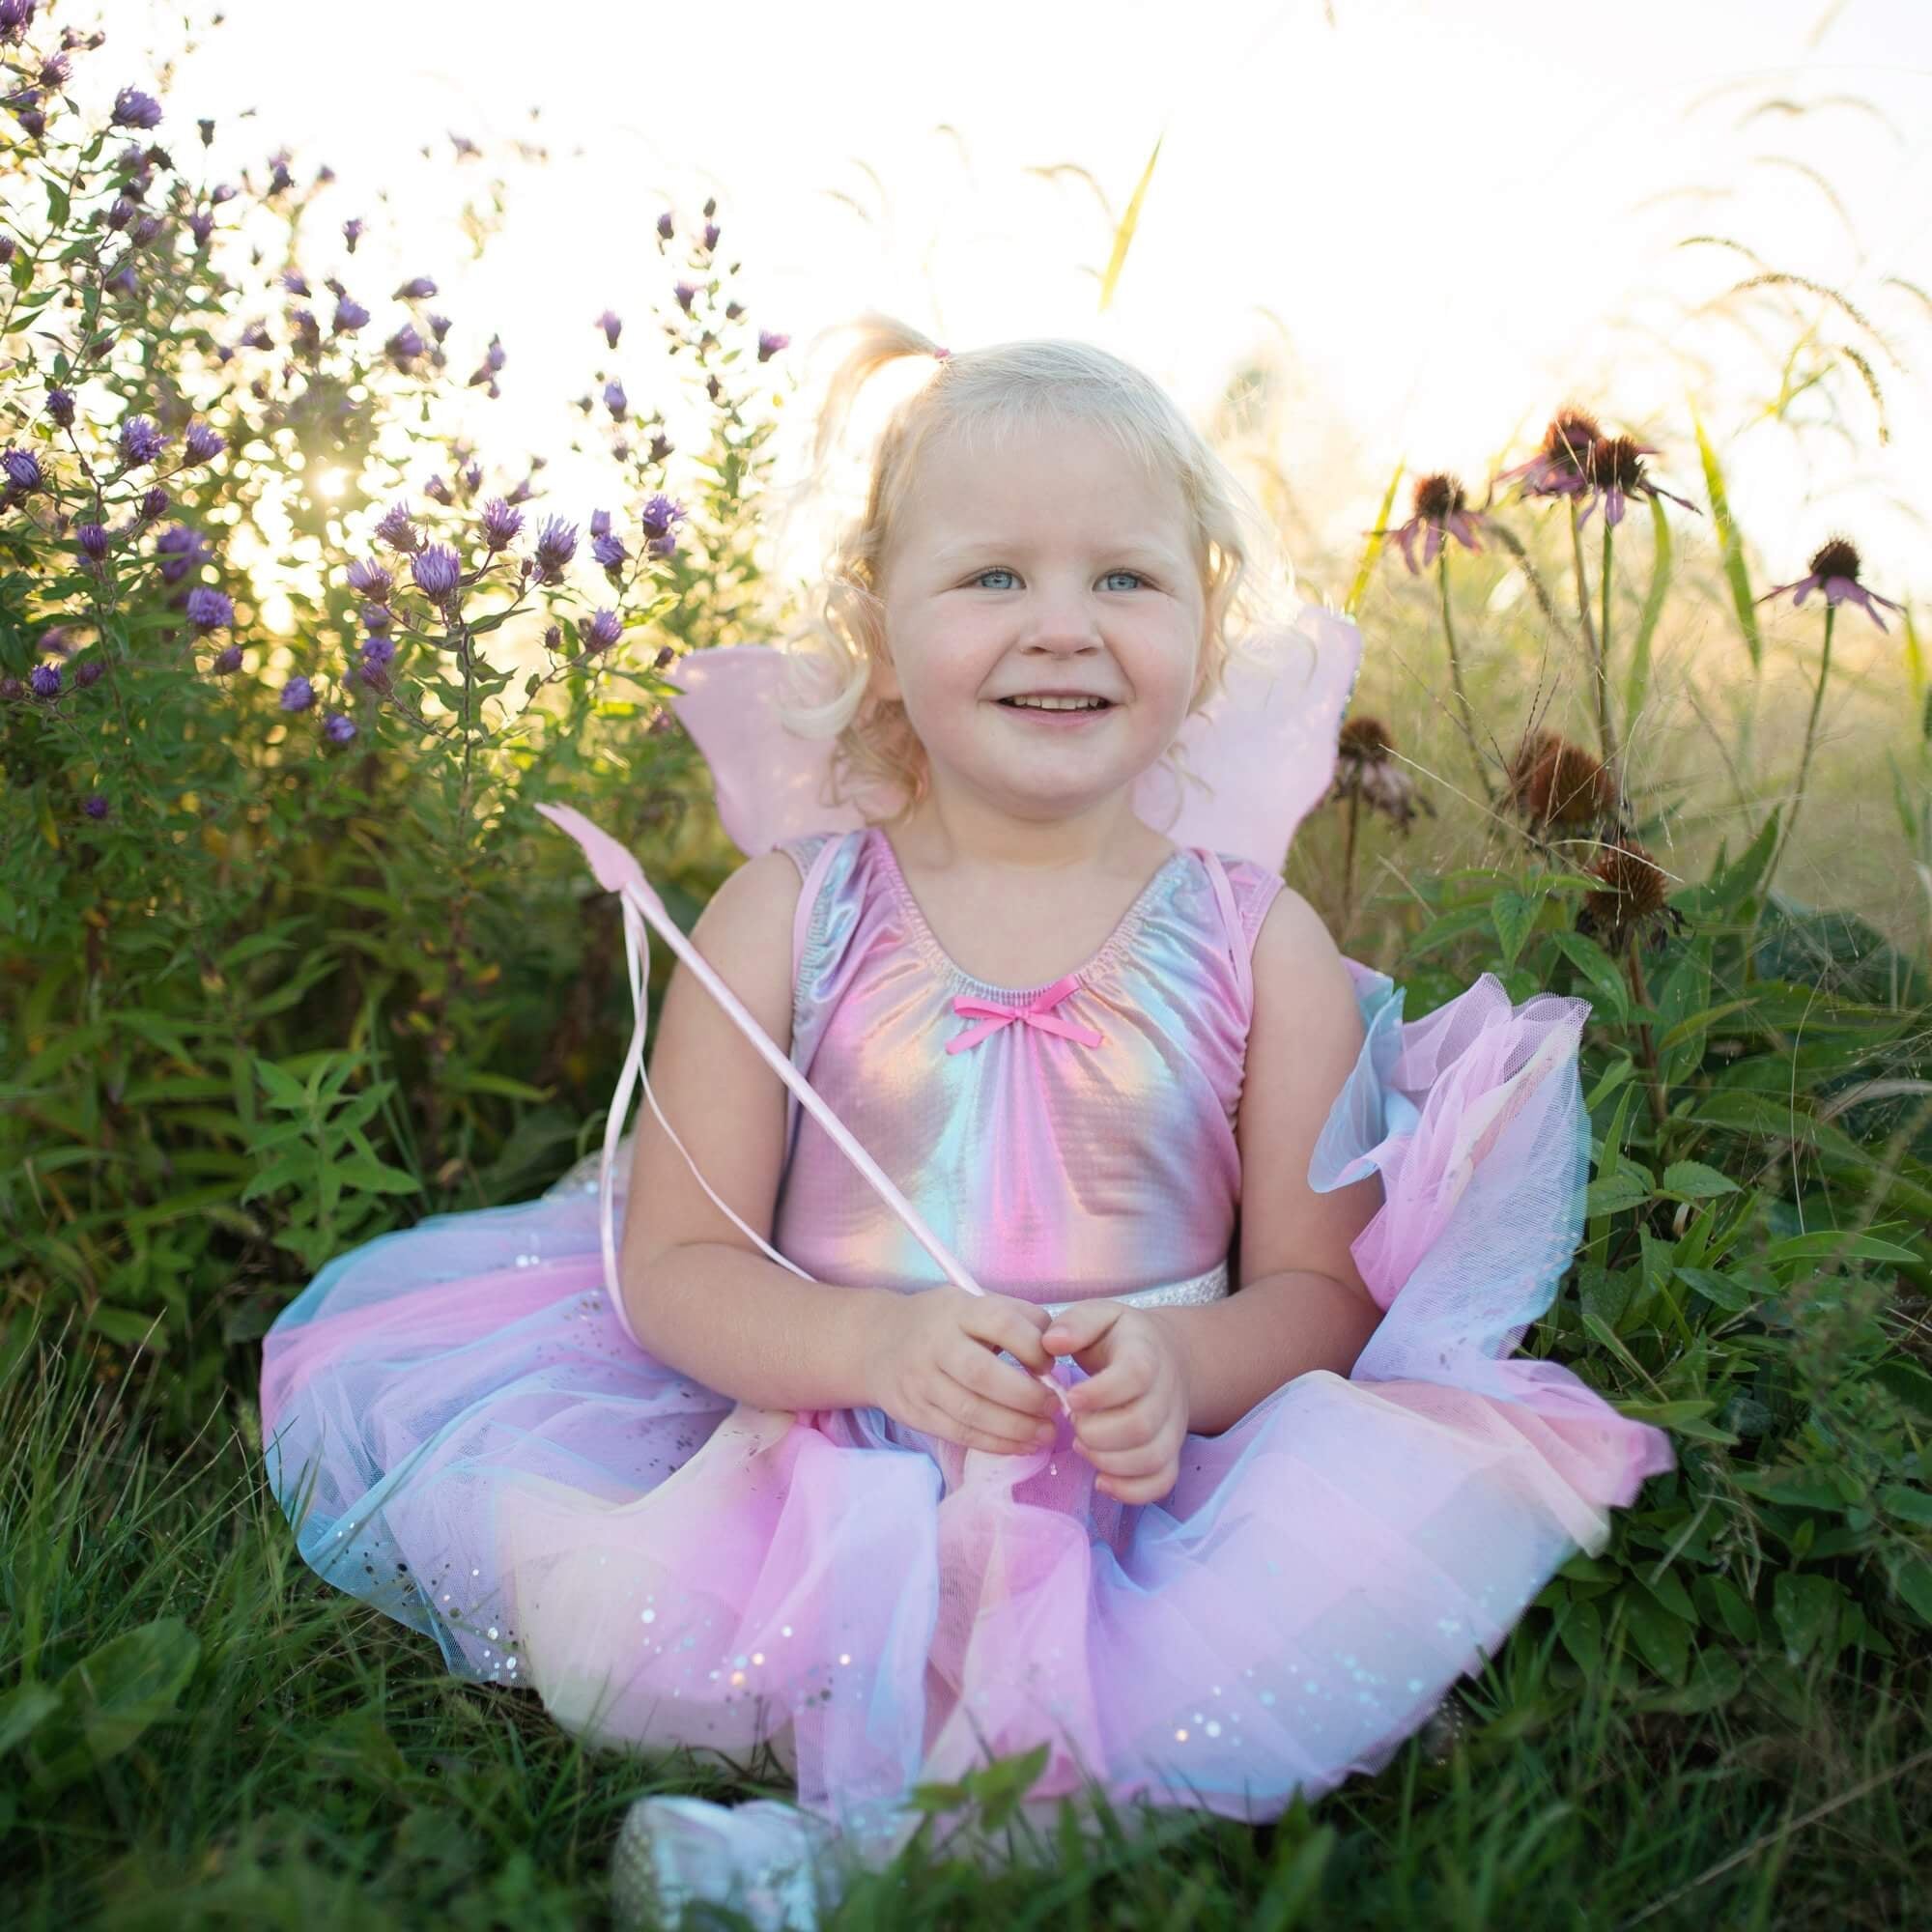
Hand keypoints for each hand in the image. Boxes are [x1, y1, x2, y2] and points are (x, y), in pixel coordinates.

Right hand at [863, 1285, 1062, 1456]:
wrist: (877, 1343)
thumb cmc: (943, 1323)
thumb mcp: (975, 1303)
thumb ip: (1018, 1318)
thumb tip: (1057, 1350)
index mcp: (957, 1309)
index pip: (1001, 1323)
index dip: (1033, 1346)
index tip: (1052, 1365)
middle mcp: (935, 1343)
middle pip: (983, 1374)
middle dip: (1027, 1396)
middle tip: (1055, 1407)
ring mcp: (920, 1381)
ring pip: (971, 1412)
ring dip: (1016, 1428)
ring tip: (1045, 1434)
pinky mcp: (914, 1412)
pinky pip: (959, 1433)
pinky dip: (995, 1443)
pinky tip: (1021, 1445)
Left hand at [1040, 1300, 1190, 1503]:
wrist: (1164, 1357)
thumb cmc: (1119, 1339)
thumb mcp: (1100, 1316)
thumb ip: (1076, 1322)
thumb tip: (1050, 1343)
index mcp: (1146, 1353)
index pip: (1136, 1375)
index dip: (1101, 1392)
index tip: (1070, 1398)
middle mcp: (1166, 1392)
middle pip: (1142, 1425)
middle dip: (1098, 1433)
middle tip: (1073, 1423)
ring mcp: (1172, 1426)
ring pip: (1152, 1458)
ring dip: (1109, 1461)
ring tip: (1082, 1446)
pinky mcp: (1170, 1452)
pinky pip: (1162, 1481)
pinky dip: (1131, 1491)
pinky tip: (1101, 1481)